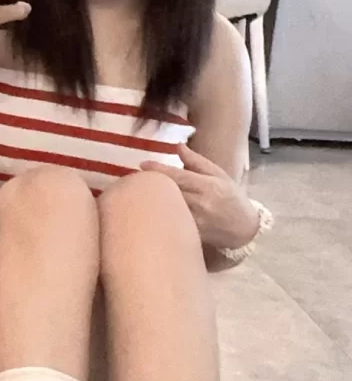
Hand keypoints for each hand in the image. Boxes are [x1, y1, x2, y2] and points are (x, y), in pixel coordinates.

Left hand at [139, 143, 259, 249]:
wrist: (245, 229)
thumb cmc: (231, 197)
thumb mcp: (218, 174)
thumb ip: (196, 161)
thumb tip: (178, 145)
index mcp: (207, 185)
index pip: (179, 176)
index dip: (159, 170)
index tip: (142, 164)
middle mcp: (201, 203)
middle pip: (170, 193)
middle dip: (152, 186)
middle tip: (134, 180)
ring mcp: (196, 221)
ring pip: (169, 209)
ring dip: (153, 202)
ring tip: (138, 194)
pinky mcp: (193, 235)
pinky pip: (173, 224)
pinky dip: (161, 217)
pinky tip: (150, 213)